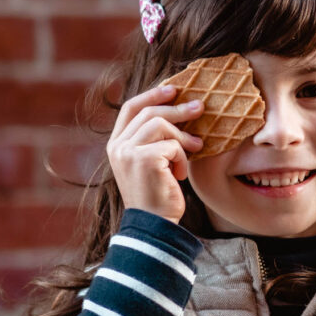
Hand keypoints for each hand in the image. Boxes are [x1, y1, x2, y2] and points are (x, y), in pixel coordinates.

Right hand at [106, 84, 203, 223]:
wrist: (154, 225)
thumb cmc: (157, 196)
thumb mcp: (151, 163)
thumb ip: (154, 139)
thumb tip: (180, 111)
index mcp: (116, 145)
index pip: (130, 107)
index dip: (152, 95)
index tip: (174, 89)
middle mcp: (117, 147)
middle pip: (149, 112)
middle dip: (177, 108)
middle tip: (200, 107)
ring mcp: (128, 153)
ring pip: (161, 125)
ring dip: (183, 138)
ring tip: (195, 148)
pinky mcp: (144, 160)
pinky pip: (172, 145)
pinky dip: (182, 158)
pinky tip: (179, 175)